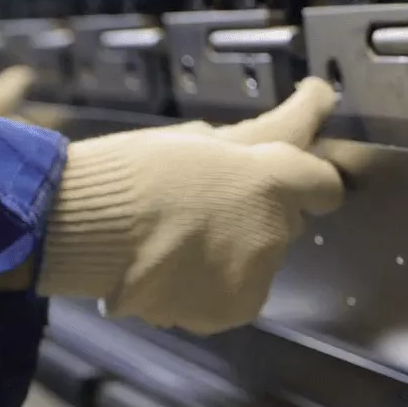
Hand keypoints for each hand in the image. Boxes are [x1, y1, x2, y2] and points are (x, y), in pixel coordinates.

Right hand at [37, 78, 343, 334]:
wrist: (82, 229)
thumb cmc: (137, 170)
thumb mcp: (204, 137)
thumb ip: (272, 128)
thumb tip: (322, 96)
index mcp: (272, 180)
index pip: (325, 185)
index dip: (306, 179)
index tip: (281, 172)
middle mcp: (275, 231)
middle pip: (287, 222)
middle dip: (258, 212)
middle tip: (205, 202)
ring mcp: (257, 276)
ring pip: (262, 259)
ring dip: (237, 249)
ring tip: (181, 237)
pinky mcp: (235, 310)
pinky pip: (239, 291)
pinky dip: (216, 282)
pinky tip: (177, 265)